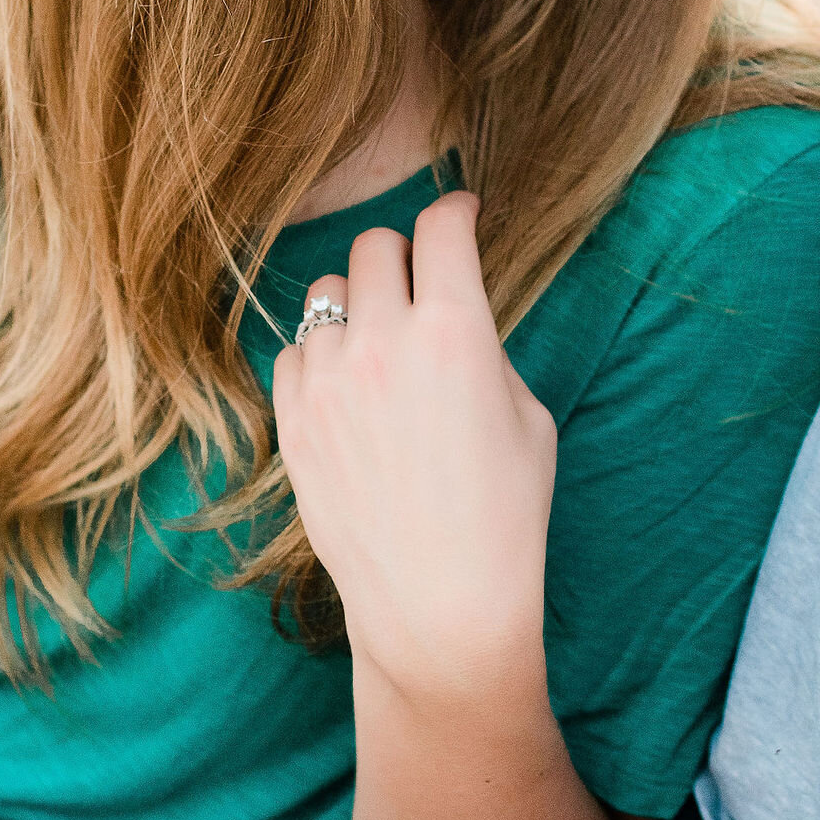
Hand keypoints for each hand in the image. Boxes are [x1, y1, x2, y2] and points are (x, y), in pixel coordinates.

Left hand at [271, 192, 557, 704]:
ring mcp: (328, 381)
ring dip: (360, 303)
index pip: (442, 226)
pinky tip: (351, 389)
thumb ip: (484, 347)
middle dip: (408, 257)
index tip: (461, 217)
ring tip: (384, 345)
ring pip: (329, 292)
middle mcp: (383, 343)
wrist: (439, 606)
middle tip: (425, 285)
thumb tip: (449, 308)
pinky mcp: (292, 420)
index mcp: (456, 332)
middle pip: (379, 244)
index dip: (457, 212)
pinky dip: (322, 356)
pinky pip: (295, 350)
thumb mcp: (527, 417)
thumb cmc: (503, 516)